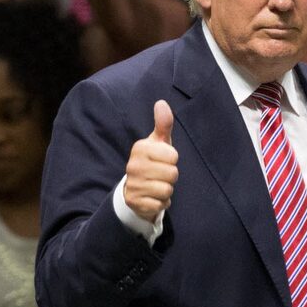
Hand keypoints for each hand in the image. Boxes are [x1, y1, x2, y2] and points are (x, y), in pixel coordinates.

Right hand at [124, 100, 178, 222]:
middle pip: (172, 174)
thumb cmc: (153, 161)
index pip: (173, 156)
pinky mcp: (135, 202)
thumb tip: (161, 103)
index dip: (173, 159)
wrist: (136, 189)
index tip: (163, 160)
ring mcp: (132, 185)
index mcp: (140, 148)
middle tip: (161, 174)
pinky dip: (161, 202)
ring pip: (167, 189)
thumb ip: (163, 124)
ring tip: (157, 185)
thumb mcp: (159, 142)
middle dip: (171, 176)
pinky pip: (161, 204)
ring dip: (167, 190)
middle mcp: (133, 165)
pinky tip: (153, 197)